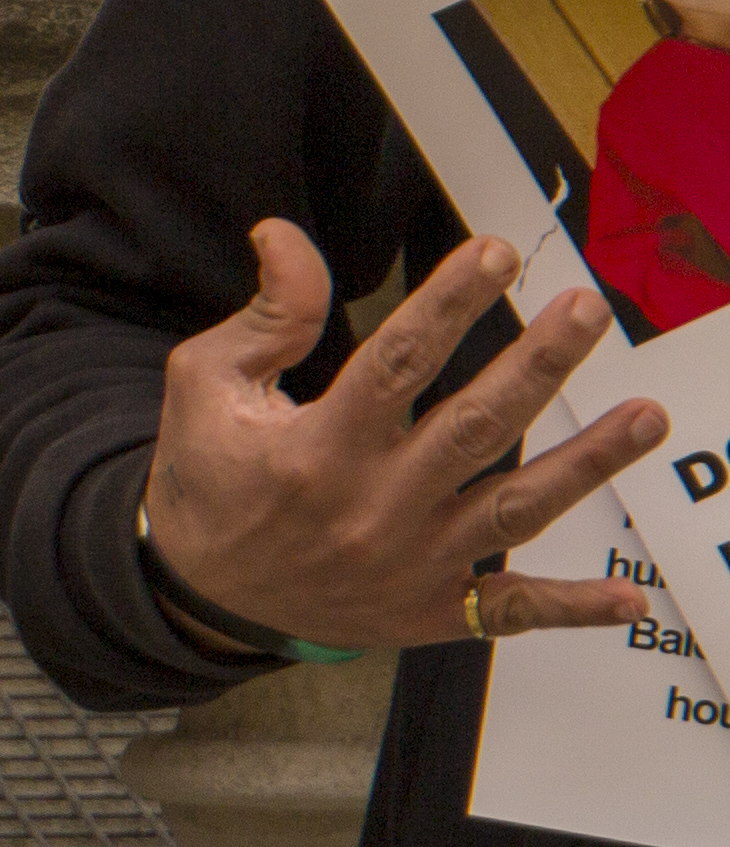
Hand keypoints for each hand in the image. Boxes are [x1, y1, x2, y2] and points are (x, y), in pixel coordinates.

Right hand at [149, 221, 662, 650]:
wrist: (200, 595)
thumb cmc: (207, 478)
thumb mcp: (207, 384)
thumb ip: (267, 314)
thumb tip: (285, 236)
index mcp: (316, 449)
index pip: (396, 362)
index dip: (449, 303)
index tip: (497, 254)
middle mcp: (373, 506)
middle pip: (474, 426)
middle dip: (536, 363)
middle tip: (587, 310)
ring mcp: (411, 562)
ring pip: (514, 507)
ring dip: (586, 463)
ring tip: (646, 415)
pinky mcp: (431, 610)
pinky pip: (510, 610)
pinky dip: (572, 608)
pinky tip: (628, 599)